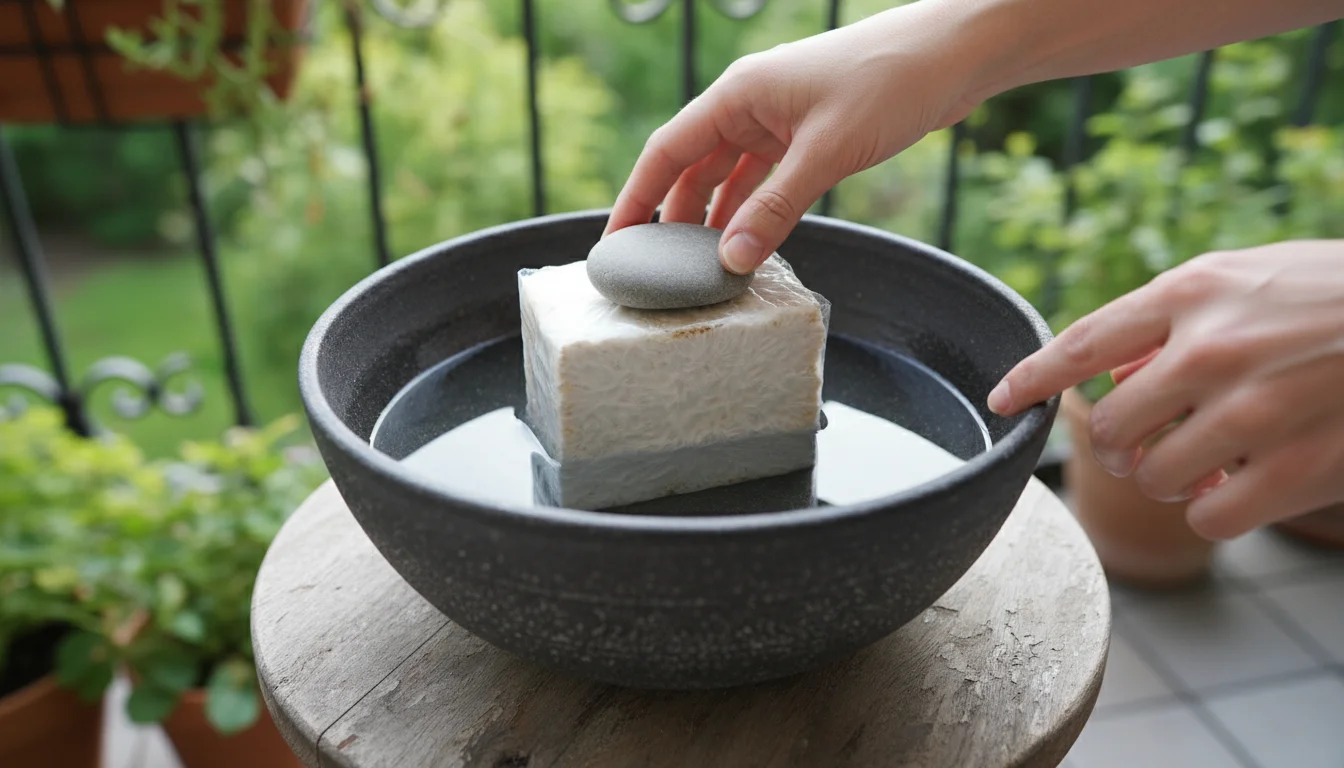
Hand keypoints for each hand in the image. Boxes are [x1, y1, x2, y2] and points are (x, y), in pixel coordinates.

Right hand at [604, 1, 987, 273]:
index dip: (636, 199)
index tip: (616, 243)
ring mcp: (778, 121)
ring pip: (728, 178)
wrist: (952, 56)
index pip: (666, 151)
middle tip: (657, 269)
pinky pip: (764, 181)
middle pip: (691, 168)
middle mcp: (749, 105)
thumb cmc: (889, 82)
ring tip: (698, 268)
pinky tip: (747, 244)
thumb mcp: (825, 154)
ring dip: (714, 219)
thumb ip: (774, 210)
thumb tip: (731, 261)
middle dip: (672, 218)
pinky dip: (753, 211)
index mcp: (737, 95)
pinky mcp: (807, 136)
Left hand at [989, 240, 1343, 539]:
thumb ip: (1174, 314)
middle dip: (1120, 444)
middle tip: (1148, 439)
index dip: (1031, 377)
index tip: (1002, 401)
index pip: (1083, 342)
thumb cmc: (1333, 294)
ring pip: (1151, 476)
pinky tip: (1232, 490)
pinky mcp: (1297, 467)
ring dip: (1165, 478)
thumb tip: (1112, 363)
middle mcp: (1212, 348)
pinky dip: (1210, 511)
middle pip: (1110, 427)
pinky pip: (1208, 516)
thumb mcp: (1247, 275)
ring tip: (1201, 459)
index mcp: (1193, 291)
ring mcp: (1254, 410)